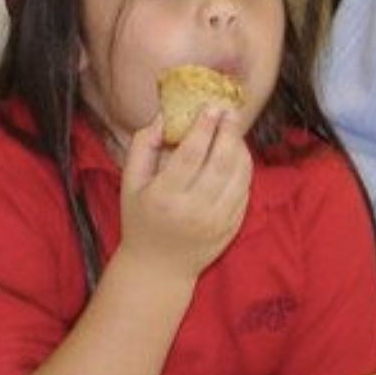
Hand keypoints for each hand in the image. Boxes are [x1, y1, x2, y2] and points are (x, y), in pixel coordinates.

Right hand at [119, 110, 251, 283]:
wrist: (158, 267)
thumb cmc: (141, 219)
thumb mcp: (130, 184)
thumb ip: (142, 146)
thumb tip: (164, 115)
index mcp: (164, 197)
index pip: (189, 156)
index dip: (203, 128)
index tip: (211, 107)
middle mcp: (193, 210)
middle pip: (220, 163)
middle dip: (228, 132)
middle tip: (231, 111)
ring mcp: (216, 221)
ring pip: (238, 175)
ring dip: (240, 147)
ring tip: (234, 130)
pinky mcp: (232, 226)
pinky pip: (245, 190)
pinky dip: (245, 168)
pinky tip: (238, 153)